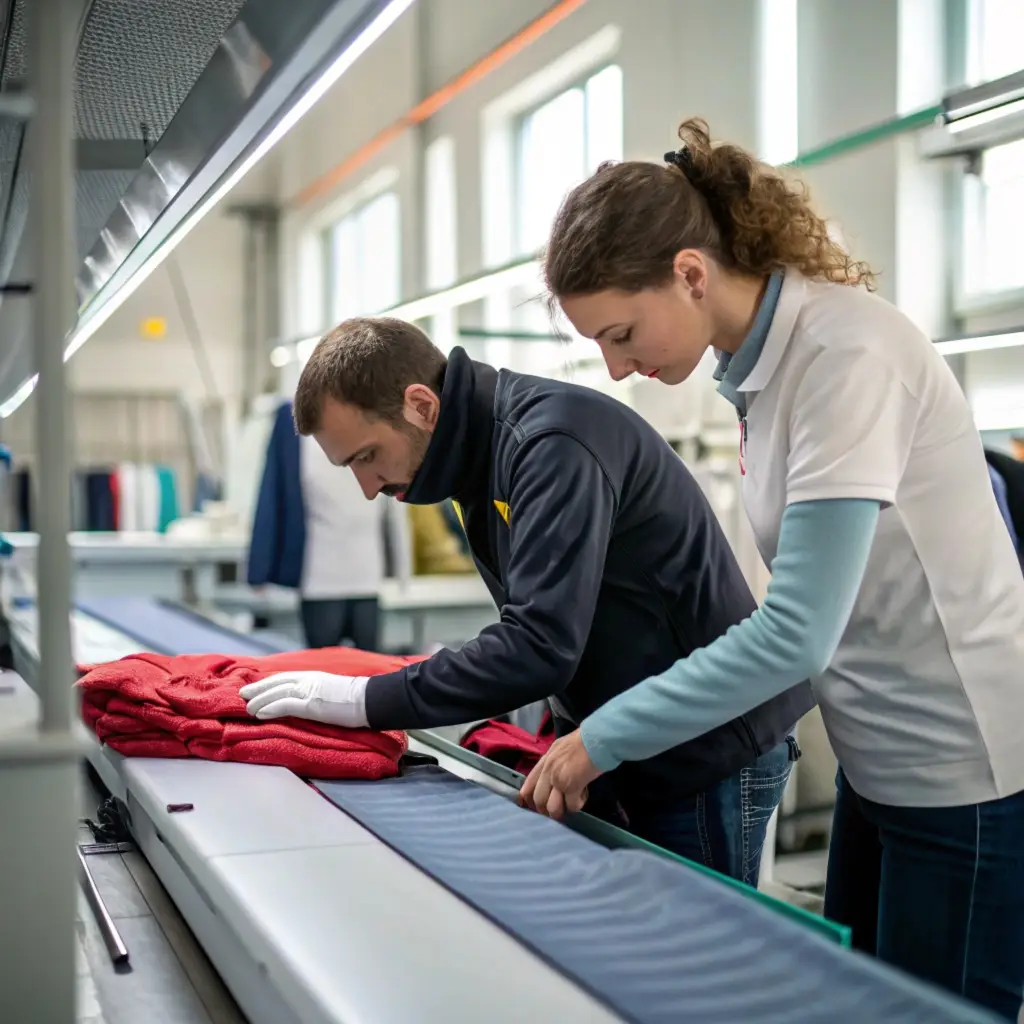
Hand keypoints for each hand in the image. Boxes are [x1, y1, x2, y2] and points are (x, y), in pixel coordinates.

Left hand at [240, 671, 369, 727]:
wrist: (371, 699)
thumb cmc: (359, 699)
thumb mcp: (335, 691)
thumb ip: (320, 692)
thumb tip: (312, 701)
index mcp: (315, 677)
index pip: (286, 677)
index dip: (268, 682)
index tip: (256, 687)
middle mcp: (310, 680)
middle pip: (277, 682)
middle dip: (258, 688)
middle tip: (242, 694)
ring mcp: (310, 691)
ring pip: (277, 692)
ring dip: (259, 700)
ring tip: (247, 707)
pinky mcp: (312, 704)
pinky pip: (285, 705)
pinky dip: (270, 708)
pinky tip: (259, 713)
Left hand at [518, 730, 602, 820]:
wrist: (597, 738)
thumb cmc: (584, 741)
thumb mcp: (561, 748)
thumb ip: (554, 762)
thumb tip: (554, 778)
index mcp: (545, 760)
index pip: (527, 785)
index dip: (530, 800)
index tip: (537, 807)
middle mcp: (548, 770)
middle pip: (538, 800)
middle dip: (546, 810)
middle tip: (558, 810)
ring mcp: (558, 779)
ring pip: (552, 808)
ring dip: (562, 811)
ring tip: (570, 805)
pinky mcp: (572, 786)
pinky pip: (571, 806)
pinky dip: (577, 805)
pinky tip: (583, 797)